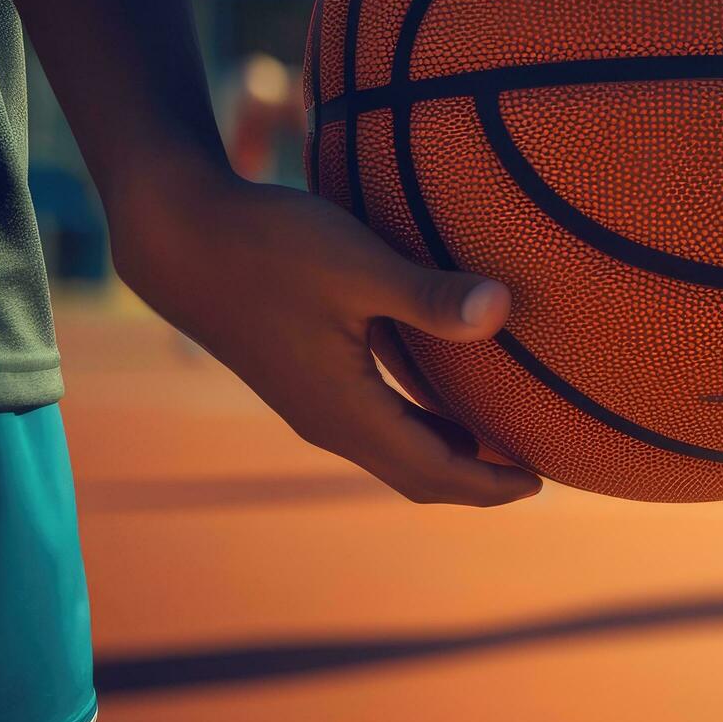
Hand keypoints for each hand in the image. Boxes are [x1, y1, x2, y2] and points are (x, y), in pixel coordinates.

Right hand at [108, 172, 541, 506]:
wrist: (179, 237)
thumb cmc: (269, 246)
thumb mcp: (358, 265)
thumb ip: (430, 295)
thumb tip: (504, 310)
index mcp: (346, 411)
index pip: (434, 472)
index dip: (491, 484)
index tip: (543, 480)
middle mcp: (328, 421)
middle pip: (417, 476)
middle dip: (476, 482)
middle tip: (535, 472)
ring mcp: (312, 405)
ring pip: (394, 453)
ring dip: (449, 457)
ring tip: (503, 445)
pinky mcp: (304, 381)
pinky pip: (375, 426)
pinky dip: (420, 429)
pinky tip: (448, 405)